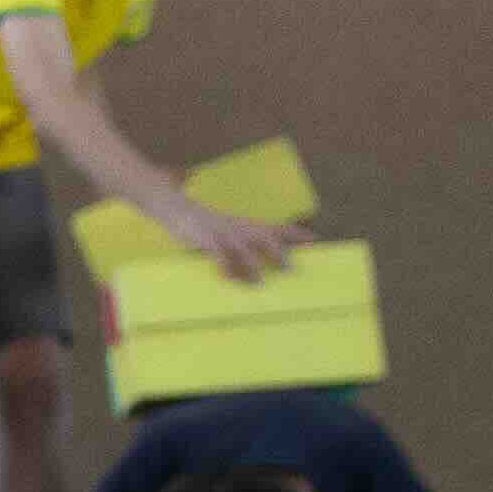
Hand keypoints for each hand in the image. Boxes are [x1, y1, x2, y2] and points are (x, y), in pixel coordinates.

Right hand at [165, 202, 309, 283]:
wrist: (177, 208)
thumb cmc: (206, 225)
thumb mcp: (229, 229)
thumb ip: (245, 244)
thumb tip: (257, 271)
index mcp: (247, 225)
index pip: (276, 227)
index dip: (295, 233)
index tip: (315, 239)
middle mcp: (239, 227)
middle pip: (264, 237)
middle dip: (278, 252)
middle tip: (289, 269)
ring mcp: (222, 233)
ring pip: (242, 248)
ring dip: (251, 265)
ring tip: (257, 283)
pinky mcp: (205, 239)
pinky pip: (217, 254)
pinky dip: (223, 266)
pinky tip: (227, 277)